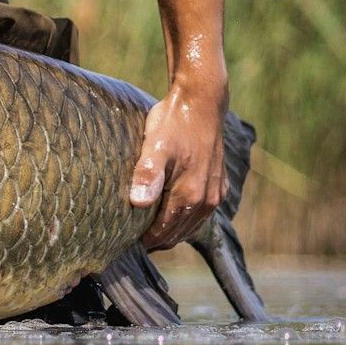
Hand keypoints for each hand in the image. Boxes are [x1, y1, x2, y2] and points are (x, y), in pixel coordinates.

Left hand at [127, 83, 226, 249]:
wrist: (201, 102)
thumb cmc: (173, 123)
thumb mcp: (155, 146)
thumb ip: (147, 174)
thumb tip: (138, 203)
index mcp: (189, 195)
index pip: (163, 232)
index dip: (144, 240)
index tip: (125, 241)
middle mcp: (206, 200)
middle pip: (177, 233)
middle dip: (157, 240)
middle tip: (133, 239)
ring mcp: (216, 193)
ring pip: (190, 226)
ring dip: (172, 231)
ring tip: (149, 231)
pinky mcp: (220, 185)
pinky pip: (201, 213)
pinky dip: (186, 218)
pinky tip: (171, 213)